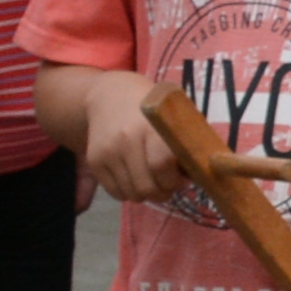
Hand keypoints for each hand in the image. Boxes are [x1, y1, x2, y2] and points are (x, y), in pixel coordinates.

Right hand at [64, 72, 184, 206]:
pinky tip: (136, 178)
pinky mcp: (94, 161)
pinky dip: (129, 192)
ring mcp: (107, 152)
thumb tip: (196, 176)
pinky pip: (115, 193)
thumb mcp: (172, 117)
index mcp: (151, 127)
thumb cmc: (152, 109)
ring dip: (146, 194)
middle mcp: (126, 140)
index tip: (182, 180)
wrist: (110, 96)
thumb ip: (184, 145)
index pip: (161, 165)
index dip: (174, 180)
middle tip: (168, 185)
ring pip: (131, 194)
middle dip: (162, 192)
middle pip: (146, 186)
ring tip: (153, 180)